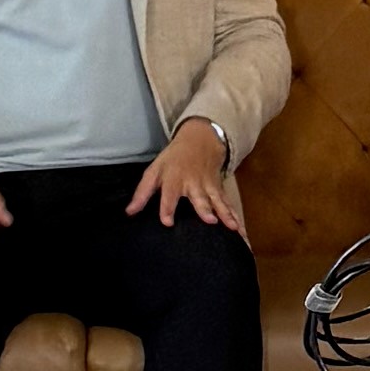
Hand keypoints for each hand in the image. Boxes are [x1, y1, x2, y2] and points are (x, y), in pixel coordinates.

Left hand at [128, 115, 243, 232]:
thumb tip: (129, 212)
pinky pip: (227, 204)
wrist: (200, 141)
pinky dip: (234, 215)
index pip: (169, 195)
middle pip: (199, 198)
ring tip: (232, 227)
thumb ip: (142, 193)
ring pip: (218, 202)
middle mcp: (193, 184)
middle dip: (205, 209)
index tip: (168, 222)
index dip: (167, 208)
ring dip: (225, 214)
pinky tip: (239, 229)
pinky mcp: (219, 189)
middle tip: (210, 220)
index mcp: (174, 179)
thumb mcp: (154, 171)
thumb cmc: (173, 160)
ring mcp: (208, 186)